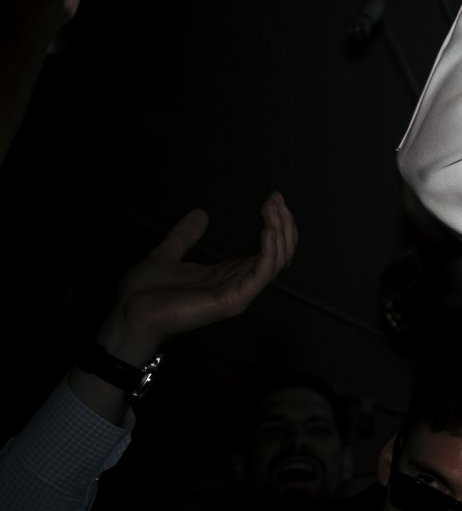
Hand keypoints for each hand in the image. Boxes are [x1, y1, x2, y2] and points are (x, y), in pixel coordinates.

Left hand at [99, 191, 294, 365]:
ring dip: (280, 233)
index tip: (272, 199)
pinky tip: (267, 230)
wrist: (129, 312)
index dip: (275, 225)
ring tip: (274, 210)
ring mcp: (240, 293)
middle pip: (280, 254)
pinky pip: (261, 275)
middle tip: (277, 198)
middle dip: (284, 225)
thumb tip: (200, 213)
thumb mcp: (167, 254)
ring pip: (276, 263)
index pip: (268, 251)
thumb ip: (185, 236)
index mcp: (229, 274)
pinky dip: (269, 252)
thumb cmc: (146, 293)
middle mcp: (240, 282)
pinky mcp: (234, 300)